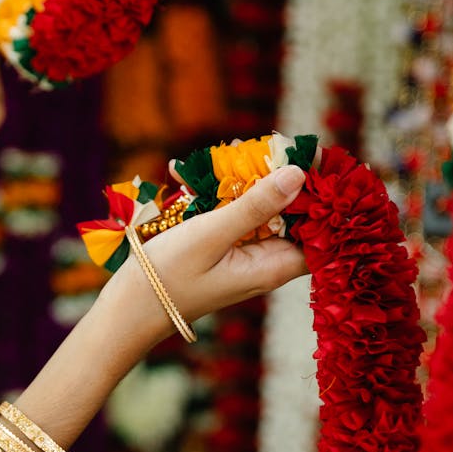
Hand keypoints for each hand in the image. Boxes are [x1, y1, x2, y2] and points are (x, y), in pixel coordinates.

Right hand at [106, 165, 307, 343]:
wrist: (128, 308)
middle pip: (291, 214)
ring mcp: (244, 254)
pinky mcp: (222, 248)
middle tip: (268, 143)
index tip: (313, 158)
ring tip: (231, 147)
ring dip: (248, 179)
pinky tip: (193, 173)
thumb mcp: (212, 235)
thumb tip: (298, 174)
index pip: (321, 231)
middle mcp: (265, 261)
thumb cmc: (169, 277)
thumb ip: (256, 205)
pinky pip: (233, 215)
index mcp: (273, 266)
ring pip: (261, 210)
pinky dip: (221, 193)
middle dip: (281, 177)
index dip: (324, 197)